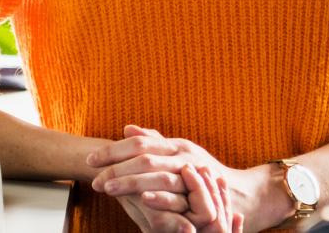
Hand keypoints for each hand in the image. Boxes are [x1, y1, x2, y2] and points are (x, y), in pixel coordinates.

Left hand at [89, 126, 266, 229]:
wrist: (239, 194)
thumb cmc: (203, 175)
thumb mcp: (180, 154)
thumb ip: (155, 142)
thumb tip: (127, 127)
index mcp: (175, 145)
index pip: (139, 143)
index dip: (113, 151)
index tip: (90, 160)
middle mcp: (184, 156)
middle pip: (145, 157)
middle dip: (116, 168)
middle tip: (95, 180)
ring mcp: (194, 175)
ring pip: (158, 174)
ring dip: (131, 182)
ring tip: (108, 190)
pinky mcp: (202, 196)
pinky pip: (178, 196)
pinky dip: (160, 197)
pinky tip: (142, 200)